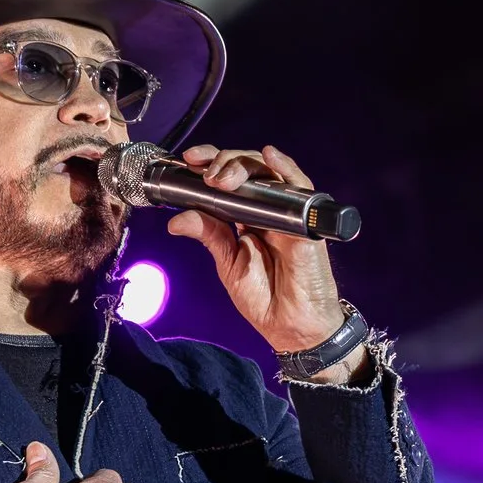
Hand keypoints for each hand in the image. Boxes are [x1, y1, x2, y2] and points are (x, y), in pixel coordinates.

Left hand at [163, 144, 348, 360]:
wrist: (290, 326)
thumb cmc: (264, 298)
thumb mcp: (228, 263)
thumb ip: (209, 235)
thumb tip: (177, 219)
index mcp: (246, 216)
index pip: (229, 178)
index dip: (210, 163)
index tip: (188, 161)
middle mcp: (268, 210)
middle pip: (247, 169)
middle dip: (223, 161)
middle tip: (206, 175)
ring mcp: (288, 214)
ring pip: (269, 172)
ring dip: (244, 164)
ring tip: (223, 175)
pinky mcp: (306, 224)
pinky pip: (300, 188)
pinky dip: (286, 168)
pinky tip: (270, 155)